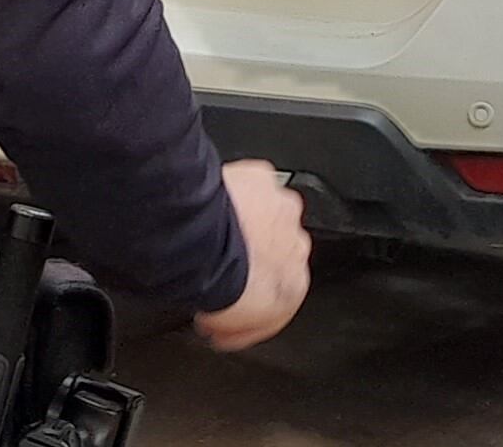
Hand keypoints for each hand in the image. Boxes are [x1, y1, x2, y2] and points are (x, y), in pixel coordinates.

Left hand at [193, 160, 310, 350]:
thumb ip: (235, 321)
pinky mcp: (263, 179)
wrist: (204, 248)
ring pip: (265, 216)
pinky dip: (236, 190)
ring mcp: (283, 210)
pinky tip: (214, 202)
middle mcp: (297, 245)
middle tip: (215, 263)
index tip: (222, 300)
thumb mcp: (230, 324)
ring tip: (210, 231)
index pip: (276, 292)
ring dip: (244, 222)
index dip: (246, 296)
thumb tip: (217, 324)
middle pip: (273, 250)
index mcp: (295, 285)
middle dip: (249, 256)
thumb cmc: (217, 285)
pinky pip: (251, 184)